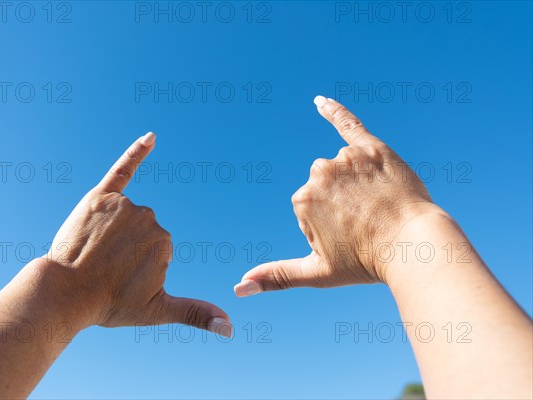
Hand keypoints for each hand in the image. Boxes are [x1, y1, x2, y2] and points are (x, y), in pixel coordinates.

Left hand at [46, 132, 230, 335]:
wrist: (64, 293)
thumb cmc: (109, 304)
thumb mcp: (158, 311)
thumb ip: (196, 314)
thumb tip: (231, 329)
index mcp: (164, 242)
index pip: (157, 250)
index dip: (138, 268)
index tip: (120, 280)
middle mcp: (148, 218)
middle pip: (143, 231)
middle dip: (127, 250)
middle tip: (104, 269)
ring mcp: (124, 205)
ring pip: (128, 215)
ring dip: (114, 232)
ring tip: (94, 253)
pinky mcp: (102, 195)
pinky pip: (123, 169)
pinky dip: (137, 152)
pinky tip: (151, 137)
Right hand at [235, 96, 447, 295]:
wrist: (413, 247)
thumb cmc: (365, 262)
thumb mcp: (316, 273)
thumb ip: (276, 277)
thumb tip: (238, 288)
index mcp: (301, 200)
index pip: (310, 207)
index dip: (330, 225)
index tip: (349, 238)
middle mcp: (319, 173)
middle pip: (324, 185)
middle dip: (341, 203)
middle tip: (366, 223)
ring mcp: (345, 158)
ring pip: (343, 167)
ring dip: (356, 183)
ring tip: (379, 205)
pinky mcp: (371, 147)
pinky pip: (348, 124)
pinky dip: (334, 111)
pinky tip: (320, 102)